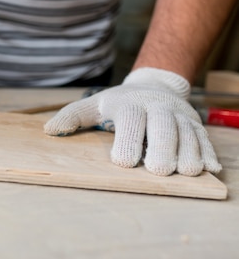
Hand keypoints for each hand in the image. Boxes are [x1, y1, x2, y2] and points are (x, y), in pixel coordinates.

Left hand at [44, 68, 221, 175]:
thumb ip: (72, 117)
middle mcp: (158, 109)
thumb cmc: (119, 103)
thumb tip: (49, 130)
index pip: (131, 120)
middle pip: (165, 127)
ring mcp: (179, 117)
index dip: (128, 140)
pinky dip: (208, 154)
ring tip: (186, 172)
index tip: (123, 162)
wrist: (154, 86)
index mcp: (130, 104)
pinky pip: (205, 140)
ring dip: (189, 153)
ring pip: (189, 134)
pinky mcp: (195, 126)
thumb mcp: (94, 106)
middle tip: (159, 171)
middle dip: (163, 149)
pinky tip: (209, 169)